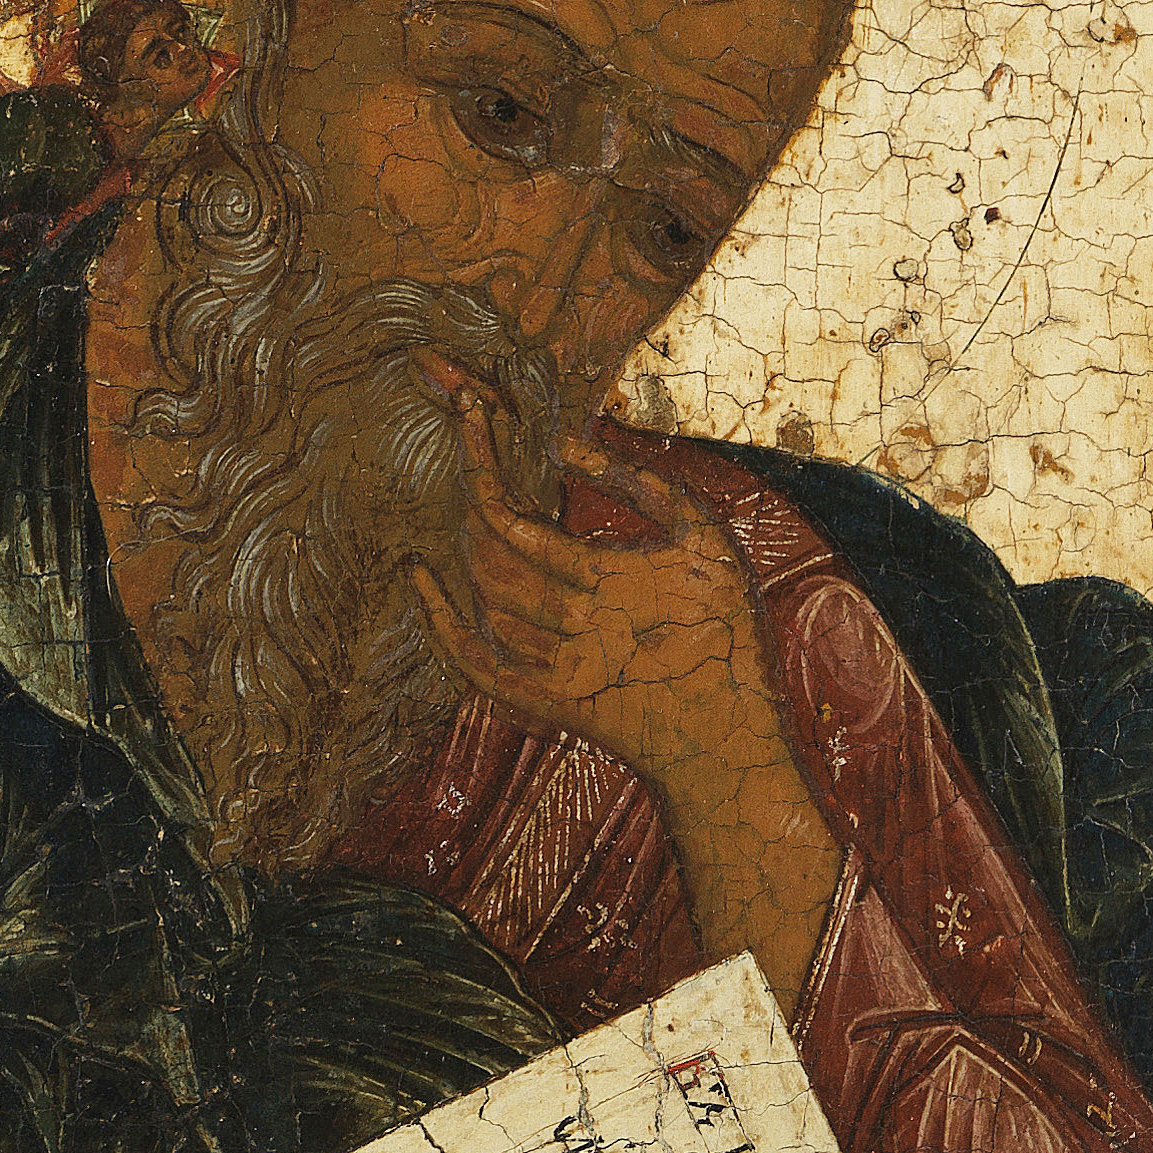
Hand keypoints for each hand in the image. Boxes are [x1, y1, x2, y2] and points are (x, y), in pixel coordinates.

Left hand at [408, 383, 844, 1012]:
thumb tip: (564, 441)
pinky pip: (473, 662)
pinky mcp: (544, 704)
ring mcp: (550, 671)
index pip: (513, 520)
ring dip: (467, 540)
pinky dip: (441, 622)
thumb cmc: (728, 626)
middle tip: (469, 431)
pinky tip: (423, 579)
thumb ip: (638, 484)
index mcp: (603, 582)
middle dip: (467, 485)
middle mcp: (566, 629)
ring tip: (475, 485)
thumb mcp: (704, 537)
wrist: (729, 741)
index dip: (481, 460)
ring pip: (480, 600)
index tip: (471, 410)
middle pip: (483, 555)